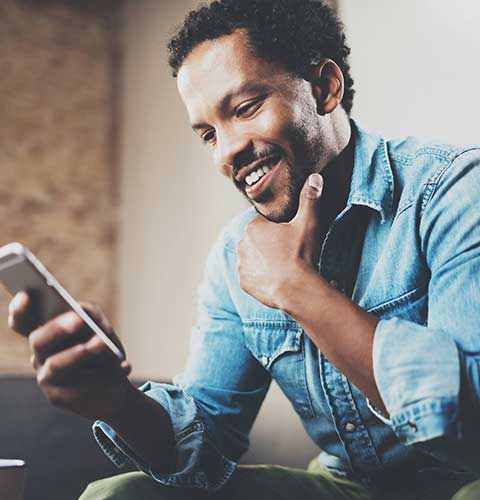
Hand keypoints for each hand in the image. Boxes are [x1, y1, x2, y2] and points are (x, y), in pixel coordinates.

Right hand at [8, 291, 131, 419]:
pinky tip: (123, 367)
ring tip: (101, 343)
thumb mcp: (101, 327)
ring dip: (81, 352)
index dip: (19, 309)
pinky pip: (78, 386)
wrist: (113, 386)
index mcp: (45, 333)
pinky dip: (103, 374)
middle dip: (57, 328)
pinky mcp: (60, 397)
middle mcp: (40, 354)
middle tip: (79, 319)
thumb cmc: (103, 349)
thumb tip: (85, 315)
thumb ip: (91, 316)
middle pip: (38, 340)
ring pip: (56, 364)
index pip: (22, 321)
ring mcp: (47, 377)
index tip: (26, 294)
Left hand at [238, 173, 323, 308]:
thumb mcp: (308, 223)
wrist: (296, 289)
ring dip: (264, 260)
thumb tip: (315, 177)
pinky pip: (251, 276)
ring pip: (253, 257)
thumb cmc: (300, 254)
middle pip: (258, 240)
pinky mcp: (244, 283)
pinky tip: (275, 279)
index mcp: (253, 227)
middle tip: (289, 252)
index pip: (265, 223)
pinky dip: (260, 277)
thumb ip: (310, 199)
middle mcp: (242, 244)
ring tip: (283, 267)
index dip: (279, 229)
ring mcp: (242, 265)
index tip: (290, 237)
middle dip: (270, 244)